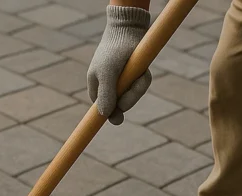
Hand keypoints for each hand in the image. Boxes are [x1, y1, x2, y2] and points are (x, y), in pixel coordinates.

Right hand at [87, 5, 151, 124]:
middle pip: (122, 107)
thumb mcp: (107, 73)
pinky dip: (144, 80)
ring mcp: (122, 84)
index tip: (118, 120)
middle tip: (131, 82)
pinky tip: (143, 70)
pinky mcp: (135, 77)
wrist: (128, 30)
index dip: (111, 115)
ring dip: (139, 86)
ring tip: (138, 72)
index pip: (104, 111)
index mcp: (97, 90)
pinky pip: (142, 86)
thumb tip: (104, 116)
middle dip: (130, 96)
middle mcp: (109, 89)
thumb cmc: (112, 51)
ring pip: (134, 97)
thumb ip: (106, 95)